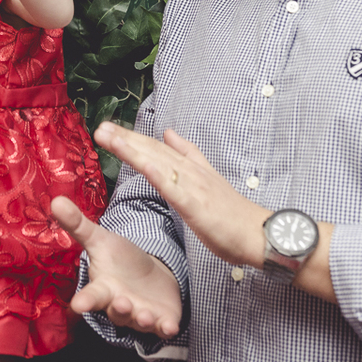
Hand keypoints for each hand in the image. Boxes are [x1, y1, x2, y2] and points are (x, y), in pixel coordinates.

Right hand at [50, 195, 181, 337]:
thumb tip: (56, 200)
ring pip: (138, 322)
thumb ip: (79, 225)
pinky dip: (166, 328)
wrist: (150, 275)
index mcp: (103, 288)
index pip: (91, 296)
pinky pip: (163, 328)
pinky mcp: (161, 320)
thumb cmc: (121, 260)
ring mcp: (140, 315)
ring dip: (141, 319)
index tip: (77, 305)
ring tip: (143, 314)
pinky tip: (170, 327)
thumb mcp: (101, 240)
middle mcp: (119, 305)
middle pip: (116, 312)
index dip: (84, 301)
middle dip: (118, 310)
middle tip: (121, 303)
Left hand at [93, 122, 268, 268]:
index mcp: (192, 169)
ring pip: (156, 161)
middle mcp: (191, 171)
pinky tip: (139, 162)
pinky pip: (171, 186)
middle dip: (125, 138)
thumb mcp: (209, 179)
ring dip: (130, 147)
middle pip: (152, 150)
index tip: (110, 128)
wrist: (260, 234)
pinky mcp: (195, 204)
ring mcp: (193, 185)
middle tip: (100, 127)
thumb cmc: (235, 215)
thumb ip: (190, 156)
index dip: (134, 138)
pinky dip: (155, 172)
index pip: (158, 149)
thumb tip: (170, 133)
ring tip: (108, 136)